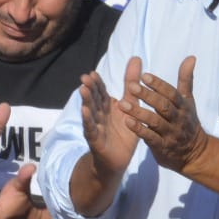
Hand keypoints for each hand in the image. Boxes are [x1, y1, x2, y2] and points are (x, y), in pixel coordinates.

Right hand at [80, 57, 144, 182]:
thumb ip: (131, 84)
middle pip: (94, 100)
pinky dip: (89, 121)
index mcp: (107, 106)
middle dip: (90, 89)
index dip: (97, 84)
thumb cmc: (123, 132)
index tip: (93, 73)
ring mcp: (96, 127)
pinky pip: (92, 130)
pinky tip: (86, 113)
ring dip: (87, 102)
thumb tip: (136, 57)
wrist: (118, 161)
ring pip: (91, 112)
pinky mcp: (97, 141)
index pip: (101, 92)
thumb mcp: (130, 106)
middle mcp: (99, 115)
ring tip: (83, 90)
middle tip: (85, 77)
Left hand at [133, 57, 210, 174]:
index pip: (171, 94)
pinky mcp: (162, 147)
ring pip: (154, 122)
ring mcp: (170, 134)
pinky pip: (150, 138)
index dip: (159, 85)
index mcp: (183, 106)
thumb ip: (186, 79)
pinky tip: (127, 122)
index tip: (145, 76)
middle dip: (148, 96)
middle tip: (131, 86)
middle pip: (163, 106)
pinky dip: (139, 130)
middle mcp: (178, 119)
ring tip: (122, 104)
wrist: (194, 153)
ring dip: (138, 113)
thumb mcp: (188, 100)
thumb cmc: (187, 121)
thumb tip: (191, 57)